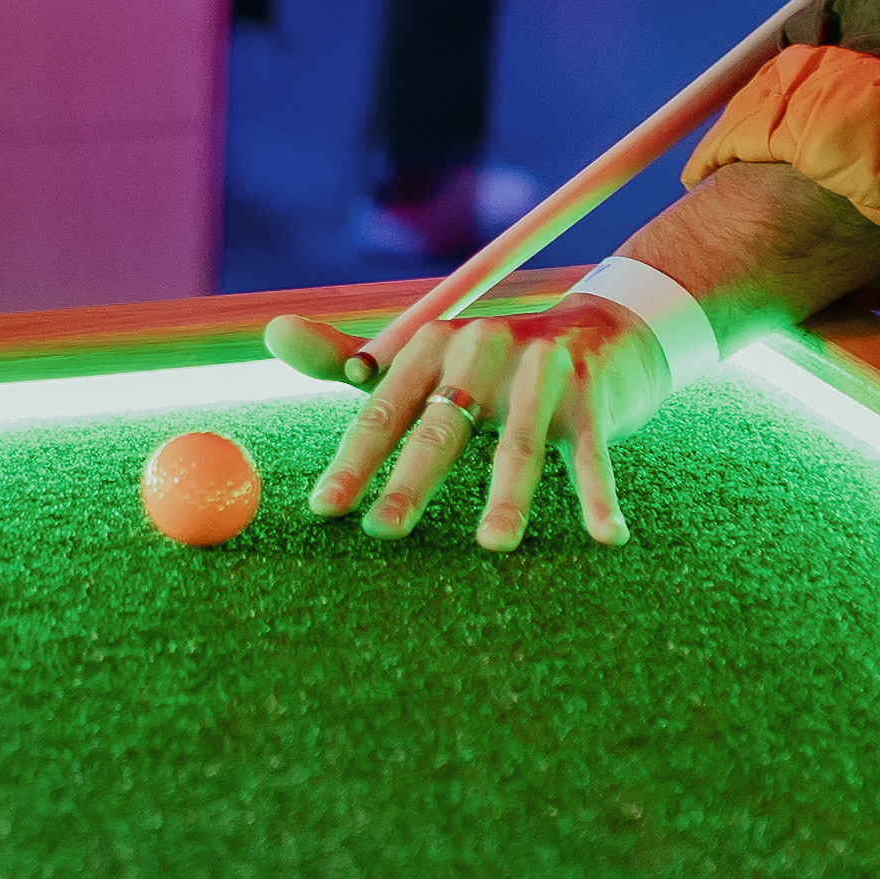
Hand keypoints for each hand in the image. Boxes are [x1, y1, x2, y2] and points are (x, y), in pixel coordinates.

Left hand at [279, 293, 669, 550]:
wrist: (597, 333)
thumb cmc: (488, 368)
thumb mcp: (420, 362)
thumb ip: (345, 359)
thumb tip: (273, 332)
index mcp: (431, 344)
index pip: (383, 409)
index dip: (353, 461)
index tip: (325, 508)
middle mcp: (482, 348)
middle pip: (441, 428)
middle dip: (409, 483)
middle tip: (382, 532)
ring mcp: (540, 370)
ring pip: (517, 445)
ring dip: (507, 497)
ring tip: (492, 546)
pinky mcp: (591, 393)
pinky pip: (590, 454)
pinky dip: (598, 496)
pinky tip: (607, 536)